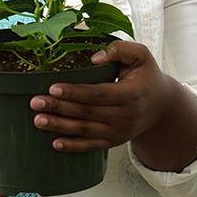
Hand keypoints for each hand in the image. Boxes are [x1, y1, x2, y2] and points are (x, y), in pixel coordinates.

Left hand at [29, 40, 179, 153]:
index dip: (75, 92)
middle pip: (87, 113)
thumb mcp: (141, 55)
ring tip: (37, 120)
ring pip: (85, 131)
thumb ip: (119, 49)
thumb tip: (93, 57)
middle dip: (59, 108)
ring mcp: (119, 132)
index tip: (53, 87)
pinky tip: (55, 143)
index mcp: (131, 94)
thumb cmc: (147, 76)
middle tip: (35, 102)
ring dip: (59, 126)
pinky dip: (73, 146)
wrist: (162, 107)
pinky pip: (91, 146)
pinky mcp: (113, 142)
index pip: (98, 94)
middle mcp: (125, 116)